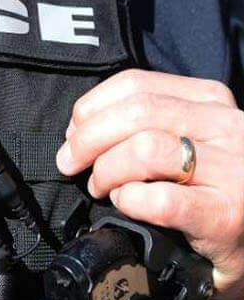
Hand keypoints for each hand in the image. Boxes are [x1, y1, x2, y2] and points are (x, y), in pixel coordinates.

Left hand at [55, 69, 243, 299]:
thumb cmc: (211, 191)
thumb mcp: (188, 141)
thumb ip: (147, 124)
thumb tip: (81, 128)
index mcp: (212, 103)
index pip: (136, 84)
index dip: (91, 109)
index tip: (73, 133)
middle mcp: (228, 128)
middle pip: (136, 113)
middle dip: (88, 140)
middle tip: (72, 165)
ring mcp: (232, 171)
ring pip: (145, 149)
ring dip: (107, 171)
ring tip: (102, 189)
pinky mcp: (227, 214)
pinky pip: (159, 199)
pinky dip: (130, 201)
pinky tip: (128, 206)